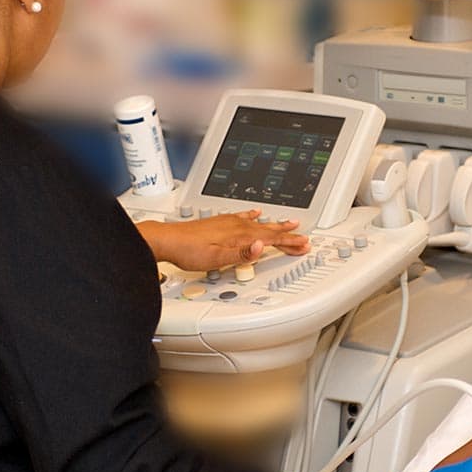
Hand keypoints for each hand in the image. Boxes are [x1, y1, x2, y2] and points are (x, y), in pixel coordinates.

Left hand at [142, 210, 309, 270]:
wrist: (168, 241)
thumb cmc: (189, 251)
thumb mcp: (217, 258)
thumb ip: (242, 254)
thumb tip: (262, 247)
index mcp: (240, 236)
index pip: (271, 239)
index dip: (289, 242)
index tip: (303, 244)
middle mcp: (237, 226)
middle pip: (269, 230)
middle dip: (287, 234)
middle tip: (303, 237)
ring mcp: (229, 223)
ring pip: (259, 223)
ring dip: (275, 225)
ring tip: (288, 223)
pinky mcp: (220, 222)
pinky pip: (243, 217)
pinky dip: (253, 216)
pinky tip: (255, 213)